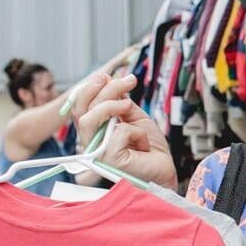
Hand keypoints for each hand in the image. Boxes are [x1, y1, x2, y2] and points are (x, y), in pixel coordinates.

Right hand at [70, 72, 178, 191]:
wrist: (165, 170)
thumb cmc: (150, 149)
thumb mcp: (134, 117)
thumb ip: (120, 102)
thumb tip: (108, 80)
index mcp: (94, 131)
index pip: (79, 107)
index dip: (90, 87)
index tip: (110, 76)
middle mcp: (91, 142)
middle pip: (82, 109)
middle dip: (105, 89)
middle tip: (129, 81)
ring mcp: (97, 153)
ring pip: (89, 120)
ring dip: (111, 105)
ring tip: (129, 106)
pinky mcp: (109, 161)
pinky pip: (118, 134)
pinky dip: (135, 132)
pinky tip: (142, 143)